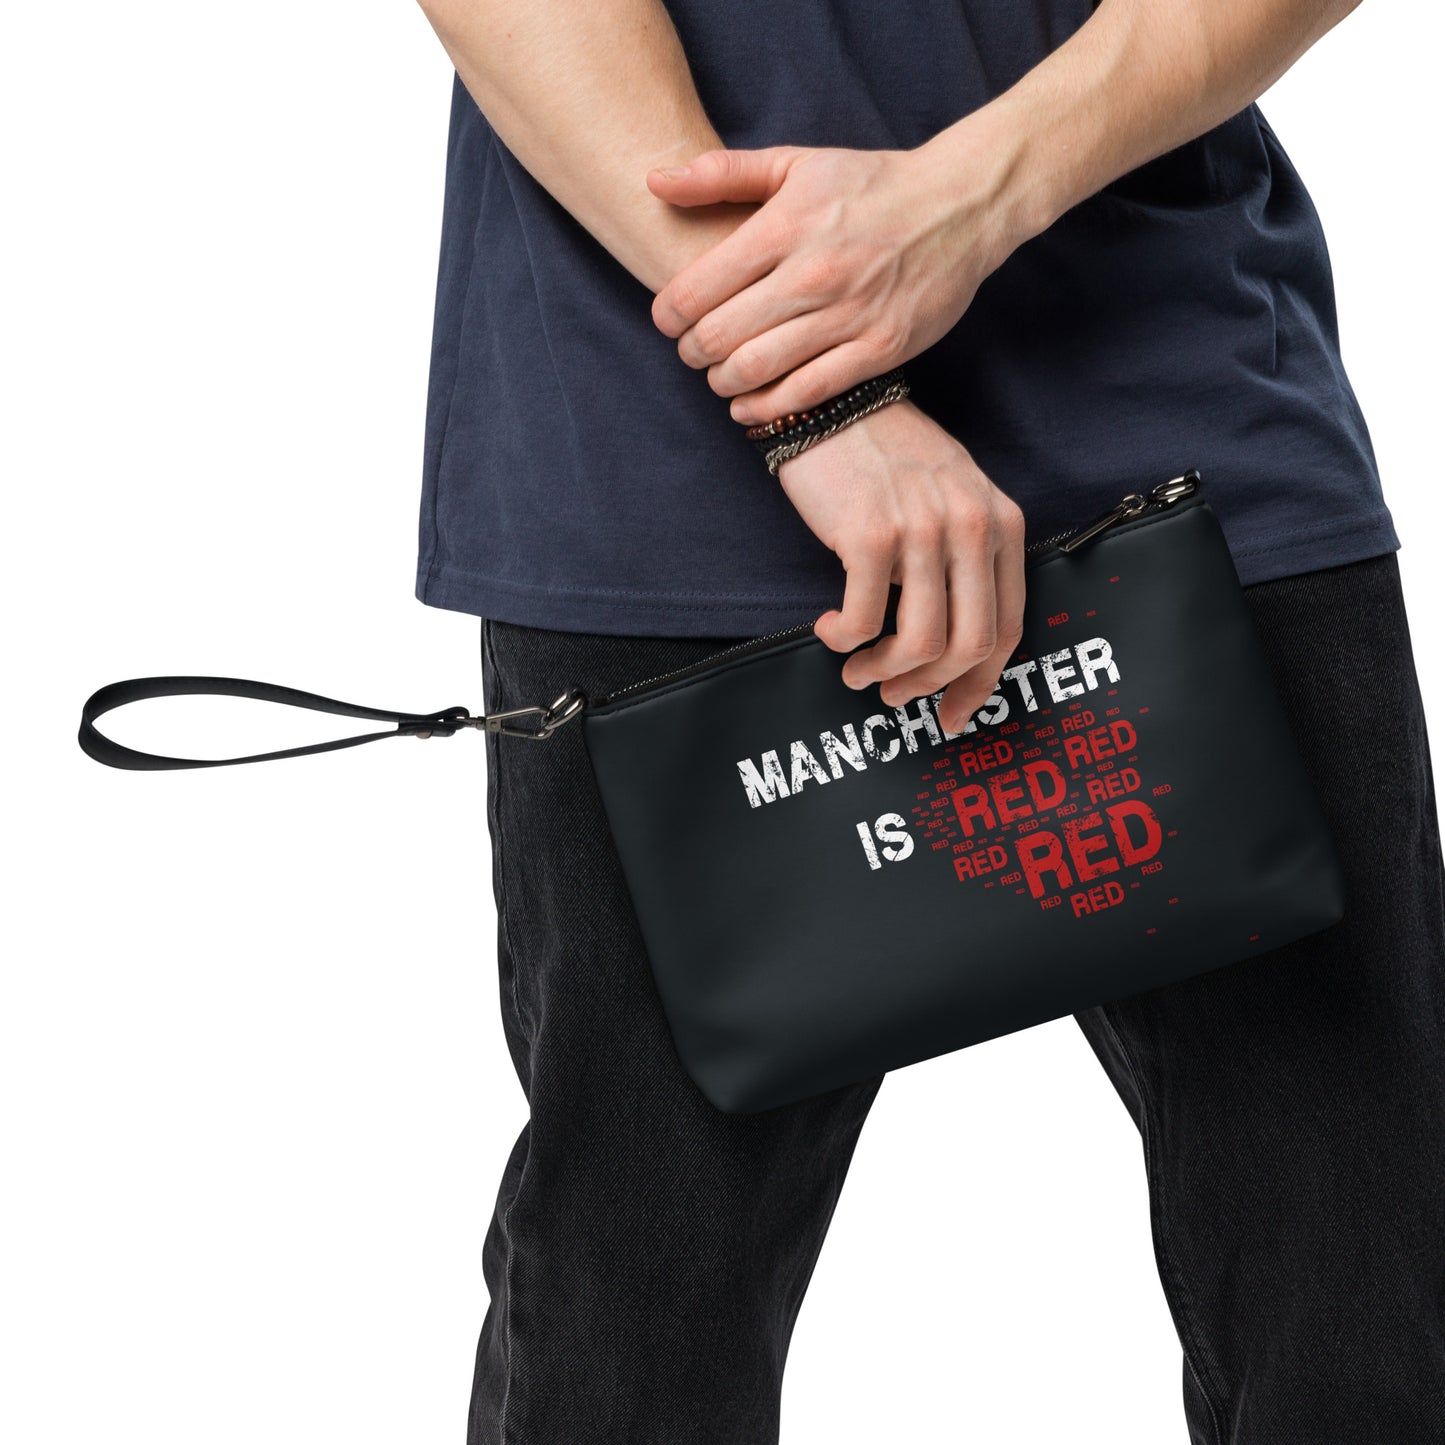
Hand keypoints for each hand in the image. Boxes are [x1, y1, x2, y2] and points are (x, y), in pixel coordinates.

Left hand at [646, 130, 1022, 423]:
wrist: (961, 205)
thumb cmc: (870, 185)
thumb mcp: (796, 163)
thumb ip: (722, 174)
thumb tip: (654, 181)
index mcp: (786, 225)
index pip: (697, 288)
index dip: (668, 315)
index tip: (668, 320)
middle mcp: (814, 273)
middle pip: (720, 336)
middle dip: (692, 353)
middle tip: (692, 353)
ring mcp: (850, 315)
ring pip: (758, 369)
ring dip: (724, 383)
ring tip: (720, 378)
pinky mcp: (881, 349)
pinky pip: (808, 393)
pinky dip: (768, 409)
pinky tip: (750, 407)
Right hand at [780, 399, 1025, 731]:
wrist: (834, 404)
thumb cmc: (887, 459)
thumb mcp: (951, 500)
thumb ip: (965, 560)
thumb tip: (950, 647)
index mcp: (1001, 522)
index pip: (1008, 627)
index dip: (980, 684)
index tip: (953, 714)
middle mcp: (971, 526)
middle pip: (970, 645)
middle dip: (930, 686)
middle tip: (895, 694)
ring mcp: (923, 531)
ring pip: (921, 642)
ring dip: (883, 671)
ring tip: (857, 670)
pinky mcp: (870, 536)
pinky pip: (864, 620)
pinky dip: (843, 640)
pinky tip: (830, 629)